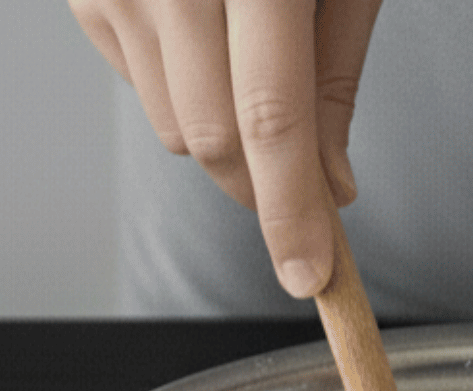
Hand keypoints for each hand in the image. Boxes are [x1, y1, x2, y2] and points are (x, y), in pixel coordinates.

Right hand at [70, 0, 382, 297]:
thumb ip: (334, 72)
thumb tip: (330, 184)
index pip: (268, 119)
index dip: (291, 211)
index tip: (309, 273)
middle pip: (210, 138)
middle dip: (266, 186)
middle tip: (313, 187)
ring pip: (172, 127)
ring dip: (225, 137)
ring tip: (259, 61)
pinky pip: (138, 85)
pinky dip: (182, 88)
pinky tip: (210, 34)